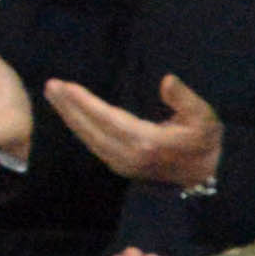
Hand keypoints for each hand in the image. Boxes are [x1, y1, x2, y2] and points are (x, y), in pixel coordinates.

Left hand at [45, 68, 223, 189]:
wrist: (203, 175)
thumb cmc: (204, 142)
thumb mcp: (204, 118)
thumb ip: (186, 99)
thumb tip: (166, 80)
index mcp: (147, 142)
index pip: (107, 119)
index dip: (85, 103)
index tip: (66, 86)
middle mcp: (129, 155)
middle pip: (90, 129)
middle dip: (68, 107)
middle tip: (50, 85)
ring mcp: (122, 163)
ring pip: (88, 138)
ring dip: (69, 116)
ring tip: (55, 95)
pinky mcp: (119, 166)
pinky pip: (92, 144)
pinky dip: (79, 127)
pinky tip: (71, 114)